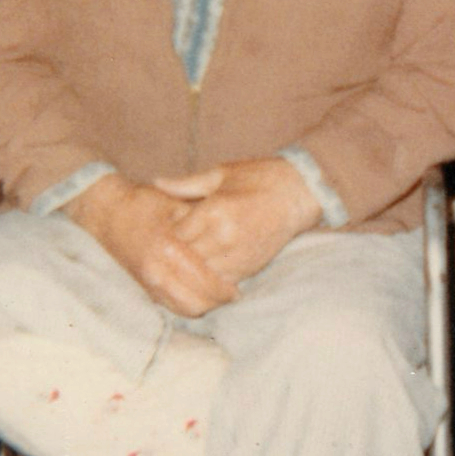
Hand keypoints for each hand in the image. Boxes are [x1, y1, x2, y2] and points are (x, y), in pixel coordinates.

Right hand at [65, 174, 236, 317]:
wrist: (107, 213)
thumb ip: (202, 225)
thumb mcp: (176, 206)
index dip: (225, 286)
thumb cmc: (145, 204)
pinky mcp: (144, 287)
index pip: (205, 280)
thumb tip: (230, 239)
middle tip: (233, 293)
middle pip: (198, 301)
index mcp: (170, 249)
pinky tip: (199, 295)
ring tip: (218, 295)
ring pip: (185, 308)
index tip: (238, 283)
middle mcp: (158, 271)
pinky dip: (188, 305)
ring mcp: (149, 282)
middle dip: (218, 300)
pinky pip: (171, 307)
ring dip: (205, 305)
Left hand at [153, 157, 322, 287]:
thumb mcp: (220, 174)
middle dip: (181, 250)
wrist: (298, 194)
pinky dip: (212, 275)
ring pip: (201, 271)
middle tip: (177, 244)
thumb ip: (186, 184)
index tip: (173, 225)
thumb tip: (156, 182)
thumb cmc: (258, 177)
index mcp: (214, 210)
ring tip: (193, 253)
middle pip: (186, 255)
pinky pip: (220, 281)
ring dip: (195, 265)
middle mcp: (224, 236)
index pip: (177, 233)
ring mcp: (238, 255)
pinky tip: (212, 262)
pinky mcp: (249, 267)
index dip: (172, 230)